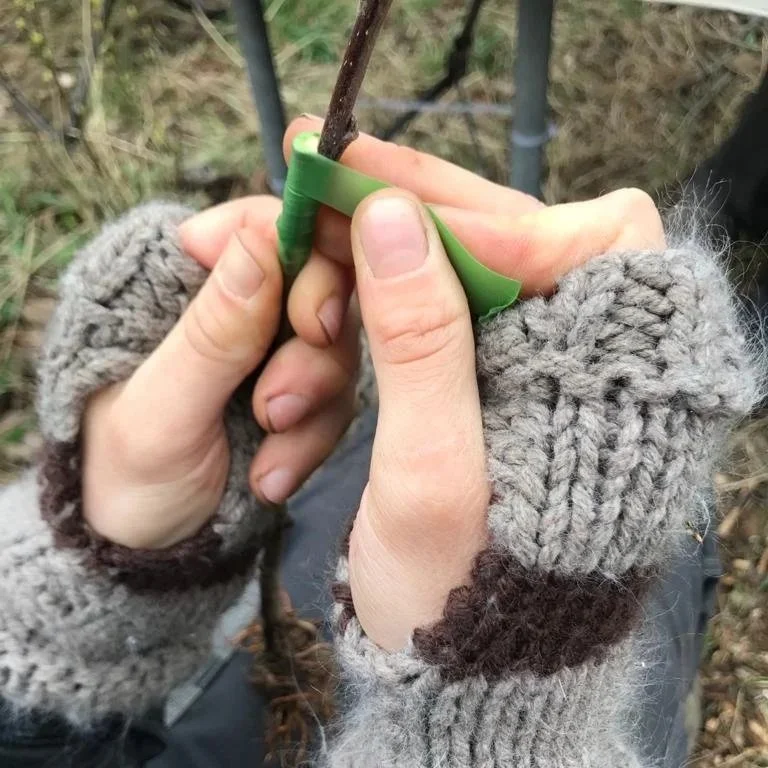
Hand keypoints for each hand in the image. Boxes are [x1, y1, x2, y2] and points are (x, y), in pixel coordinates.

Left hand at [82, 197, 359, 548]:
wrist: (152, 551)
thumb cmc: (126, 475)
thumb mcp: (161, 408)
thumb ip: (212, 332)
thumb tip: (263, 242)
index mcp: (181, 281)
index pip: (260, 227)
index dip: (304, 257)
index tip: (310, 320)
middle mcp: (239, 305)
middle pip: (318, 285)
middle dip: (310, 354)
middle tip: (278, 409)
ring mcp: (274, 351)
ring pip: (336, 347)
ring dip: (311, 408)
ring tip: (268, 461)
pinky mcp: (302, 394)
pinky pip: (338, 400)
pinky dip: (312, 443)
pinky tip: (273, 479)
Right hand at [281, 117, 665, 649]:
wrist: (468, 676)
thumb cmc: (462, 597)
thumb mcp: (433, 476)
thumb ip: (422, 346)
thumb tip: (391, 220)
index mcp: (617, 381)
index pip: (581, 236)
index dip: (483, 212)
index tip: (383, 206)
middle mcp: (590, 359)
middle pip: (507, 238)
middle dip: (408, 210)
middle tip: (317, 167)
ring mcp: (538, 367)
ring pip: (459, 272)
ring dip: (375, 267)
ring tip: (301, 264)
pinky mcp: (490, 387)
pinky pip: (432, 316)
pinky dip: (372, 307)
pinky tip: (319, 307)